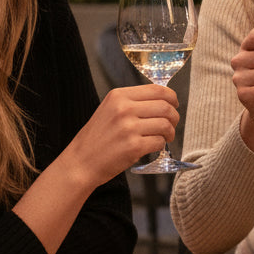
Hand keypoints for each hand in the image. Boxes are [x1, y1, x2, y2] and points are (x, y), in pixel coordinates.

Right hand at [64, 84, 178, 188]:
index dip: (172, 97)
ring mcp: (129, 128)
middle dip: (174, 116)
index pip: (157, 89)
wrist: (80, 163)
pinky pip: (159, 142)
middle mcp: (124, 109)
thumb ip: (133, 101)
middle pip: (165, 107)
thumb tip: (163, 99)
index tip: (174, 104)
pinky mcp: (133, 147)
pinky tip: (154, 146)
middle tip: (172, 124)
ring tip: (166, 136)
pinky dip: (161, 145)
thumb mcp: (110, 109)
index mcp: (119, 96)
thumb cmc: (97, 138)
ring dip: (170, 132)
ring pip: (165, 124)